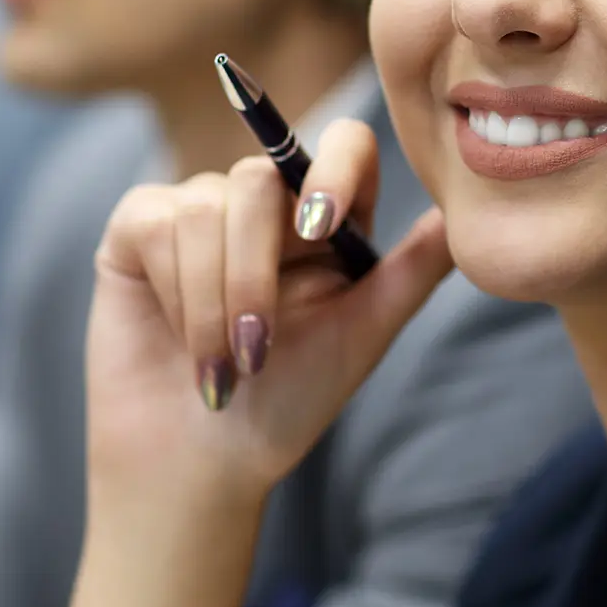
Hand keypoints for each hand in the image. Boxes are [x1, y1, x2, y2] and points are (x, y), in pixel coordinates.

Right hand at [84, 120, 453, 511]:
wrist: (201, 463)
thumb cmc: (289, 404)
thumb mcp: (361, 335)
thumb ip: (412, 271)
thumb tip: (468, 215)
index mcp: (327, 217)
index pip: (343, 143)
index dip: (333, 167)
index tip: (322, 226)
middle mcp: (264, 202)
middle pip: (259, 177)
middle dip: (255, 273)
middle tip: (258, 348)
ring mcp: (196, 209)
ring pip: (204, 206)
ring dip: (213, 299)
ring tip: (222, 366)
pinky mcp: (138, 228)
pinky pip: (155, 222)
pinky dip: (174, 292)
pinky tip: (179, 340)